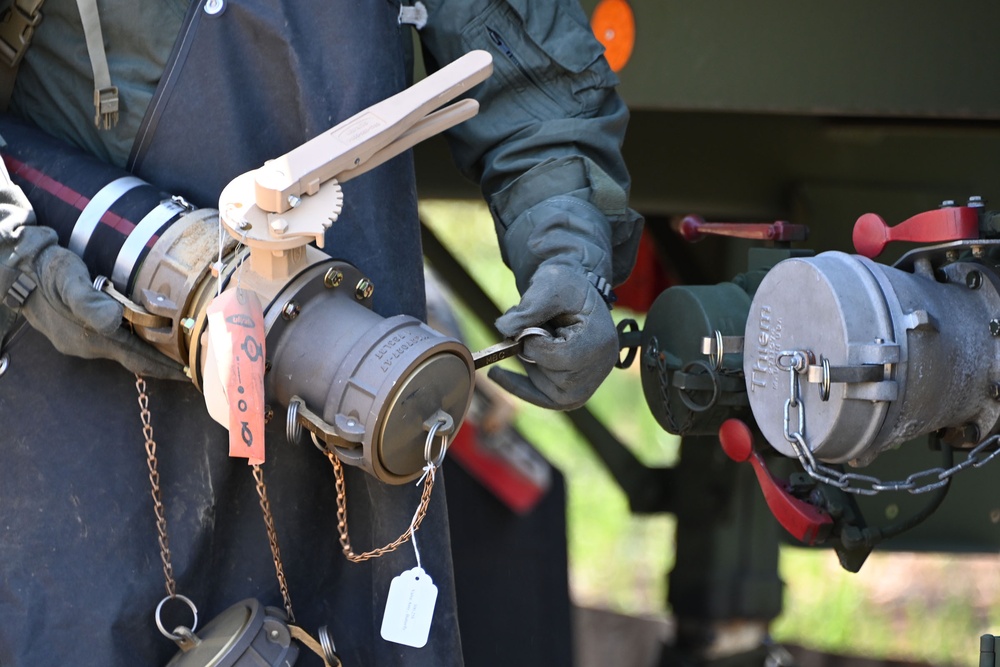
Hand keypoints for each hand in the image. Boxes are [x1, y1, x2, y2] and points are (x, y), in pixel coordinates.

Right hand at [0, 173, 186, 379]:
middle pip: (135, 359)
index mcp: (92, 337)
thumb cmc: (47, 272)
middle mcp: (88, 346)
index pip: (138, 359)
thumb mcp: (69, 280)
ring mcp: (81, 342)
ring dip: (150, 353)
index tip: (190, 376)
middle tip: (193, 367)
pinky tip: (147, 336)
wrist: (17, 271)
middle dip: (163, 365)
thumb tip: (114, 319)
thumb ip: (89, 302)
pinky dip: (135, 343)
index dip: (165, 368)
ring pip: (125, 351)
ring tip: (178, 353)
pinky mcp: (77, 334)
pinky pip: (114, 343)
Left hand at [488, 264, 617, 409]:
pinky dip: (521, 387)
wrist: (575, 295)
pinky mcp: (575, 391)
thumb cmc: (566, 287)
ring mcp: (589, 384)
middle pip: (553, 377)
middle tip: (527, 329)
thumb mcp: (550, 284)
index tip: (529, 324)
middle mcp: (600, 368)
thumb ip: (529, 307)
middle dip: (531, 354)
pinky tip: (497, 374)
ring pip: (545, 390)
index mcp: (600, 341)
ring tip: (533, 338)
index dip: (535, 343)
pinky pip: (545, 400)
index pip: (561, 357)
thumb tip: (504, 329)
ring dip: (529, 364)